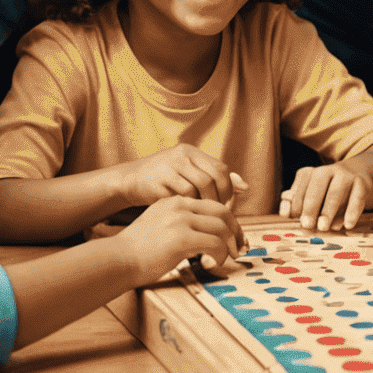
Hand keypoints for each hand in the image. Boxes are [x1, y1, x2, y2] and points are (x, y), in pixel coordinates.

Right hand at [119, 195, 243, 287]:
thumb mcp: (160, 226)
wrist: (117, 259)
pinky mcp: (181, 237)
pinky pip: (214, 243)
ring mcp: (181, 220)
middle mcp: (180, 206)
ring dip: (228, 246)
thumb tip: (205, 237)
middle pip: (223, 212)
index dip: (229, 222)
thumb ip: (181, 224)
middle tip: (239, 250)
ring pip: (221, 227)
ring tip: (222, 260)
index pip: (213, 204)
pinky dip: (219, 255)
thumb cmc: (138, 250)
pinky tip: (210, 264)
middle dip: (236, 232)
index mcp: (176, 201)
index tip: (235, 238)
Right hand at [121, 146, 245, 207]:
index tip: (225, 207)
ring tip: (203, 219)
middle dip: (219, 198)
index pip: (221, 168)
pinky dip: (189, 209)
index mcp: (191, 152)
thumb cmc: (162, 183)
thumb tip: (244, 187)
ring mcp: (170, 166)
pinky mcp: (158, 181)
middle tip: (217, 216)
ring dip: (205, 205)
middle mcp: (182, 155)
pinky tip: (187, 219)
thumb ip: (212, 179)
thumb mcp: (186, 175)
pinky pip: (182, 195)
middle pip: (213, 175)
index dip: (228, 189)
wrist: (127, 183)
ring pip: (200, 185)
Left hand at [280, 162, 372, 231]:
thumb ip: (296, 203)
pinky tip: (347, 224)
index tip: (294, 218)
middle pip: (317, 185)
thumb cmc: (328, 192)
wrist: (358, 177)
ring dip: (329, 210)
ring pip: (336, 191)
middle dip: (311, 206)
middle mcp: (329, 170)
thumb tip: (285, 210)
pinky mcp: (362, 184)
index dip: (297, 201)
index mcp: (313, 172)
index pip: (302, 185)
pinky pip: (357, 197)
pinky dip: (352, 211)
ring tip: (324, 227)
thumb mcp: (312, 195)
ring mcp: (346, 176)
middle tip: (307, 224)